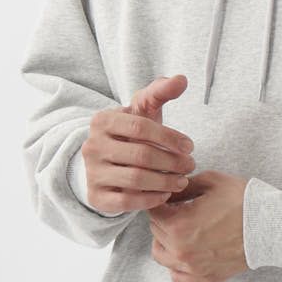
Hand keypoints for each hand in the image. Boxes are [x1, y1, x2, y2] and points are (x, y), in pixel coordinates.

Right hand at [78, 74, 196, 214]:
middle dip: (172, 162)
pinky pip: (127, 202)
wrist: (107, 162)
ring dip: (166, 181)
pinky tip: (165, 194)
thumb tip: (182, 79)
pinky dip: (150, 199)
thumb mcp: (143, 109)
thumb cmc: (132, 132)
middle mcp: (92, 146)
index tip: (190, 147)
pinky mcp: (96, 196)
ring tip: (182, 180)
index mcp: (102, 120)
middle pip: (141, 155)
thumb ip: (161, 91)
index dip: (170, 137)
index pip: (141, 127)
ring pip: (136, 179)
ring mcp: (92, 172)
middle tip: (190, 166)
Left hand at [147, 170, 249, 281]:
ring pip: (160, 255)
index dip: (163, 200)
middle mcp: (180, 250)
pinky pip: (176, 275)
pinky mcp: (205, 277)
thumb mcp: (211, 181)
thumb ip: (184, 186)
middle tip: (182, 208)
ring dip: (165, 240)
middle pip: (156, 231)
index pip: (154, 210)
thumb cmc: (243, 201)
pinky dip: (176, 263)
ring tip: (183, 229)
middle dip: (165, 217)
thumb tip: (170, 190)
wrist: (271, 226)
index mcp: (178, 225)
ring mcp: (192, 267)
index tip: (173, 196)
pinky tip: (188, 250)